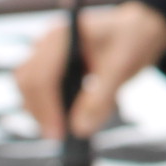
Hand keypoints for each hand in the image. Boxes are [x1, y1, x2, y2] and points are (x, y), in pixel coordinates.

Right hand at [14, 2, 165, 138]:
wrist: (137, 28)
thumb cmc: (130, 40)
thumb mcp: (121, 69)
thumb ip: (100, 99)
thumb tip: (80, 129)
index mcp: (63, 36)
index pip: (41, 75)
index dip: (46, 108)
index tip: (58, 133)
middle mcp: (48, 40)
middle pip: (28, 81)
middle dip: (39, 111)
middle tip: (58, 137)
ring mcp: (45, 50)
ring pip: (29, 85)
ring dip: (41, 109)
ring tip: (62, 130)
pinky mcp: (49, 62)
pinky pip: (39, 86)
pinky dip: (47, 104)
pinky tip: (64, 117)